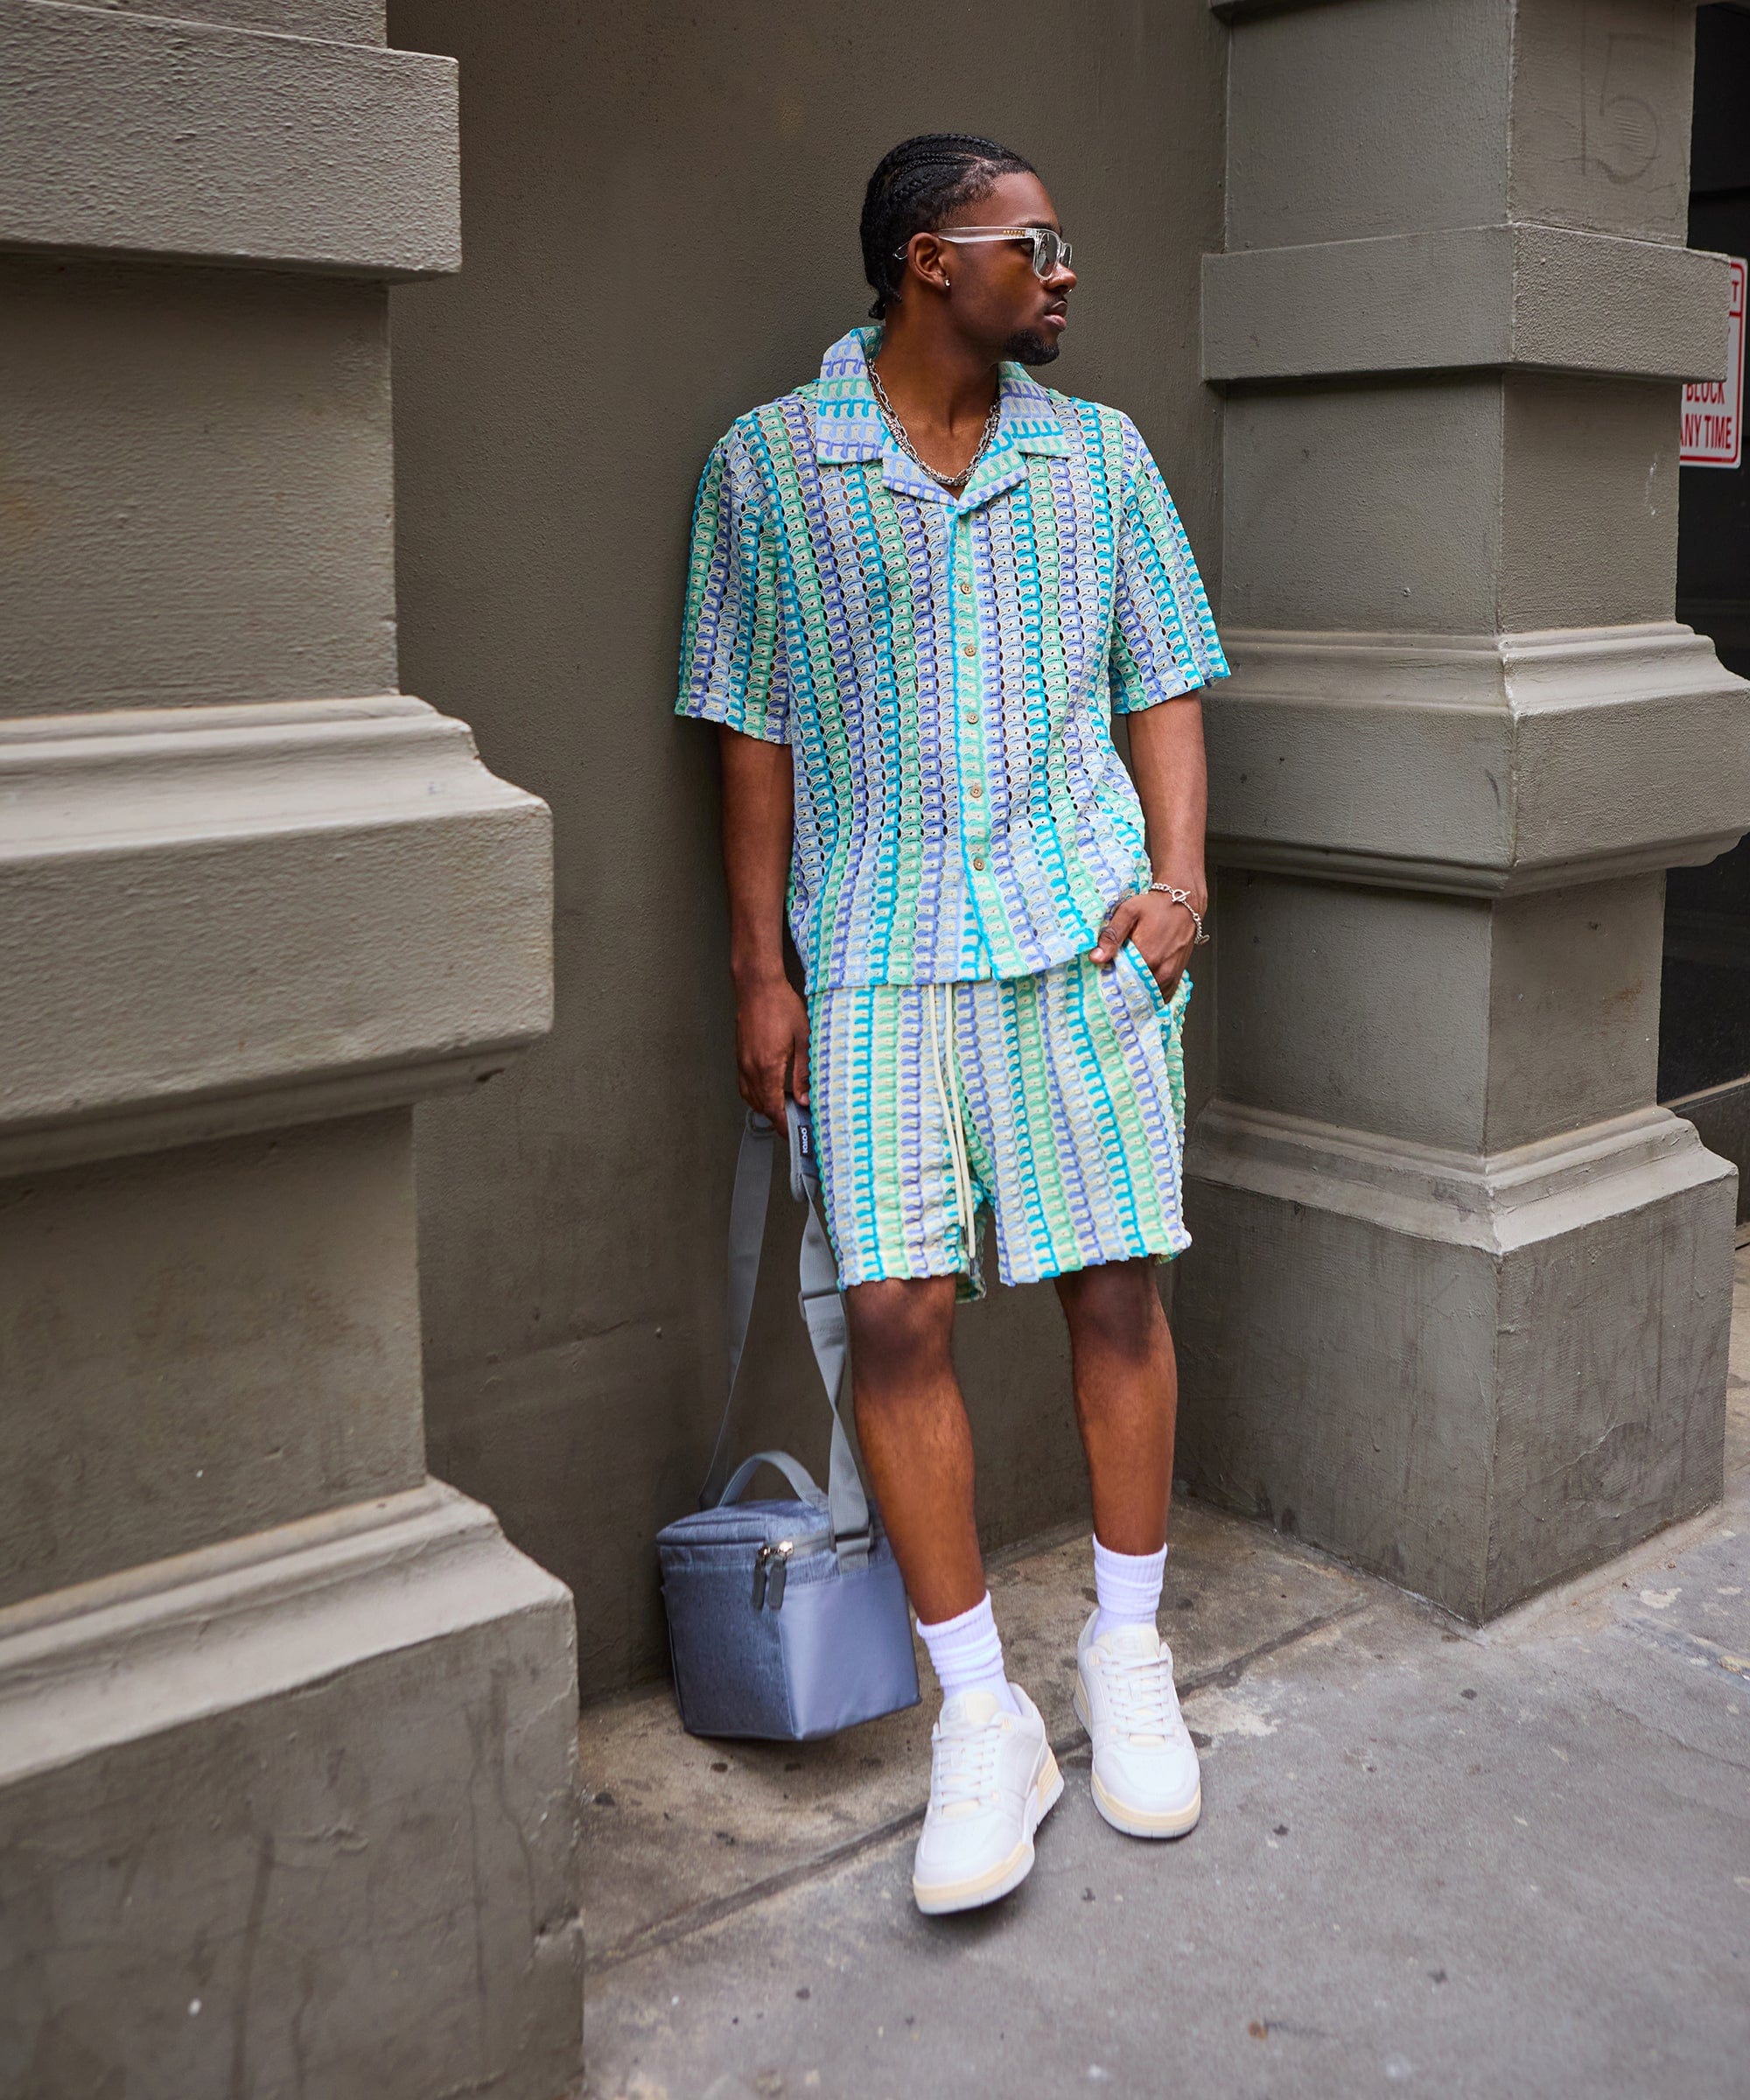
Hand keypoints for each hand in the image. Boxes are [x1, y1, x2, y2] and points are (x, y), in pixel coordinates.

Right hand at [734, 973, 810, 1125]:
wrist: (757, 985)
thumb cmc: (781, 1005)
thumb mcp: (803, 1039)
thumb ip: (803, 1073)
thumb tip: (805, 1098)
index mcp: (767, 1067)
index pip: (774, 1108)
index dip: (784, 1125)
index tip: (794, 1135)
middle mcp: (750, 1068)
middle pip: (761, 1106)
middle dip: (777, 1119)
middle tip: (796, 1123)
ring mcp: (742, 1062)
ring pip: (750, 1097)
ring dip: (766, 1107)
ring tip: (786, 1108)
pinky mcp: (740, 1055)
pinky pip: (745, 1084)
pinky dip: (756, 1094)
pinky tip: (770, 1090)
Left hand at [1090, 888, 1200, 997]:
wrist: (1183, 904)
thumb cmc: (1155, 906)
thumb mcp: (1128, 912)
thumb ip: (1112, 935)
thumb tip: (1096, 958)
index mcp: (1147, 957)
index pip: (1120, 982)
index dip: (1108, 981)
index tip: (1100, 977)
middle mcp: (1161, 971)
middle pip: (1134, 993)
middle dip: (1120, 990)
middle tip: (1109, 983)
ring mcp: (1170, 977)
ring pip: (1147, 997)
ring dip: (1134, 994)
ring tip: (1123, 985)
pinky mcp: (1176, 978)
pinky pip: (1161, 997)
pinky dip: (1149, 995)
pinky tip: (1139, 989)